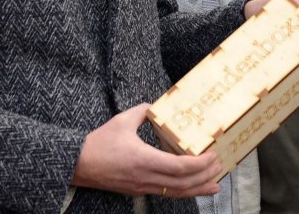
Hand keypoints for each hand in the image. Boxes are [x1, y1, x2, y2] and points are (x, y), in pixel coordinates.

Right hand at [72, 104, 221, 197]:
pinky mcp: (138, 190)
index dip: (200, 164)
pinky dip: (183, 191)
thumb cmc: (99, 143)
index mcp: (143, 159)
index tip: (213, 155)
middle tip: (221, 166)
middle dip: (205, 177)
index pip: (179, 167)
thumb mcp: (123, 120)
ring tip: (216, 186)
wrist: (78, 165)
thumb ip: (144, 111)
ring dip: (198, 189)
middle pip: (183, 184)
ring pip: (175, 193)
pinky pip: (165, 193)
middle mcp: (145, 177)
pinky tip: (192, 188)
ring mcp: (142, 187)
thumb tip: (158, 106)